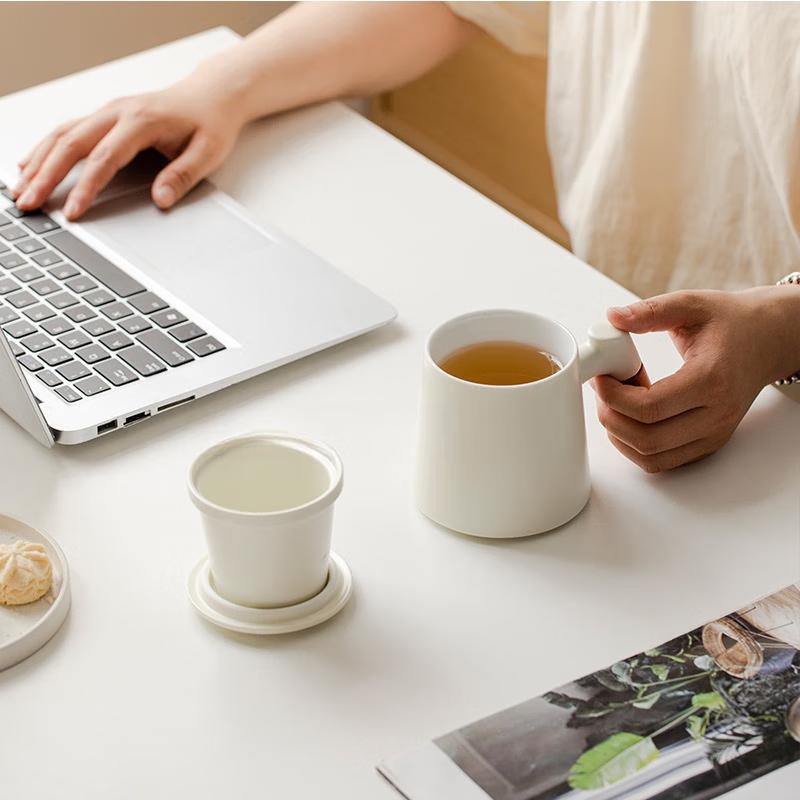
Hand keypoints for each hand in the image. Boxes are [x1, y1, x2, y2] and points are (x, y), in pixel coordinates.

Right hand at [13, 73, 248, 219]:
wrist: (211, 95)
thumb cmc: (210, 123)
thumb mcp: (208, 152)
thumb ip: (183, 176)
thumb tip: (161, 200)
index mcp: (141, 120)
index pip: (104, 158)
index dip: (85, 187)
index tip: (71, 212)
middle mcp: (117, 111)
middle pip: (71, 143)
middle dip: (46, 176)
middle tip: (28, 203)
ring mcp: (107, 112)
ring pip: (62, 134)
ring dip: (38, 161)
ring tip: (20, 189)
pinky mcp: (105, 117)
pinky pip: (67, 130)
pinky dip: (45, 148)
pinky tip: (30, 165)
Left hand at [592, 287, 799, 471]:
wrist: (768, 340)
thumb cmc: (732, 322)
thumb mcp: (691, 304)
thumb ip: (651, 311)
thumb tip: (614, 317)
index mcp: (711, 380)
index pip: (650, 407)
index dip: (614, 396)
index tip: (601, 377)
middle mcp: (716, 414)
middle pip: (647, 438)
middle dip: (611, 417)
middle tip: (603, 391)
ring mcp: (714, 433)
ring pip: (652, 457)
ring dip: (621, 434)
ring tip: (617, 402)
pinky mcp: (709, 443)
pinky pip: (662, 461)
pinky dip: (636, 445)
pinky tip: (631, 416)